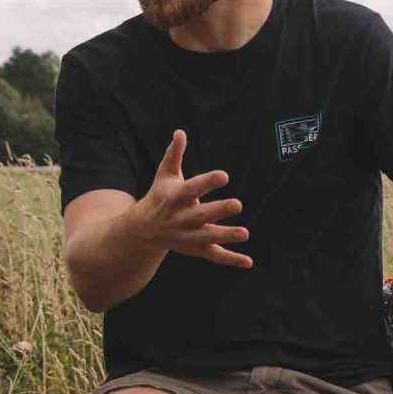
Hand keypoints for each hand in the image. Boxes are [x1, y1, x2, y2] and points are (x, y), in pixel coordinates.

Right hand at [135, 130, 251, 268]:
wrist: (144, 230)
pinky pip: (214, 256)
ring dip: (226, 236)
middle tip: (237, 204)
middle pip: (201, 215)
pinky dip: (231, 260)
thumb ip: (175, 154)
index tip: (225, 176)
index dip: (208, 182)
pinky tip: (248, 261)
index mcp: (175, 198)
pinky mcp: (196, 249)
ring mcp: (189, 236)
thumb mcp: (165, 175)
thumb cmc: (161, 196)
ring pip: (208, 238)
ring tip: (245, 233)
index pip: (192, 189)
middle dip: (218, 210)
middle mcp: (182, 218)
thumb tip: (180, 132)